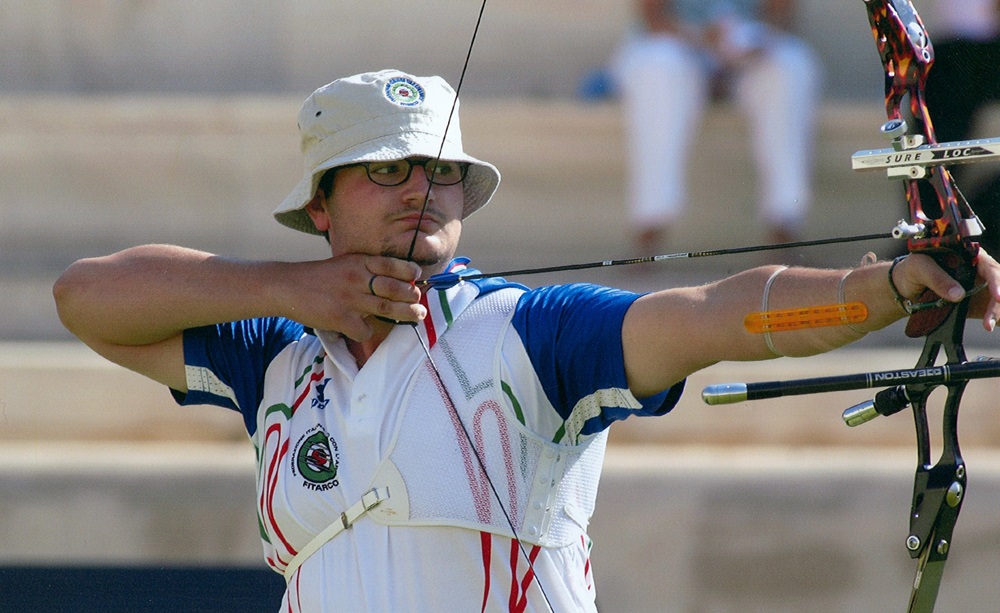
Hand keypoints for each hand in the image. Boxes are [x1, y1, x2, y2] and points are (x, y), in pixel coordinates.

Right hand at [279, 254, 425, 340]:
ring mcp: (349, 299)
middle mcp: (356, 278)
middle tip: (419, 300)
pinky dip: (369, 332)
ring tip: (418, 315)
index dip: (408, 270)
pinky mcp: (340, 318)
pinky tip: (365, 330)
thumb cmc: (317, 277)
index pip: (390, 264)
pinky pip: (365, 329)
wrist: (286, 286)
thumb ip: (364, 269)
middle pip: (394, 287)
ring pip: (387, 308)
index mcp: (357, 262)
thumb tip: (393, 279)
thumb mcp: (343, 264)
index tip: (418, 275)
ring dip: (406, 313)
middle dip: (412, 295)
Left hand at [891, 251, 999, 330]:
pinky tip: (991, 325)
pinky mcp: (976, 302)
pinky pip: (990, 309)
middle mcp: (978, 271)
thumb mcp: (919, 267)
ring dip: (996, 312)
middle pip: (998, 284)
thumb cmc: (912, 269)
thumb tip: (958, 295)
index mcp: (968, 255)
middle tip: (991, 318)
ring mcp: (979, 287)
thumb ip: (937, 278)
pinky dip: (995, 317)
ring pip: (996, 299)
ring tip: (988, 325)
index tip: (997, 296)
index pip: (989, 267)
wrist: (905, 287)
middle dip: (997, 302)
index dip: (996, 281)